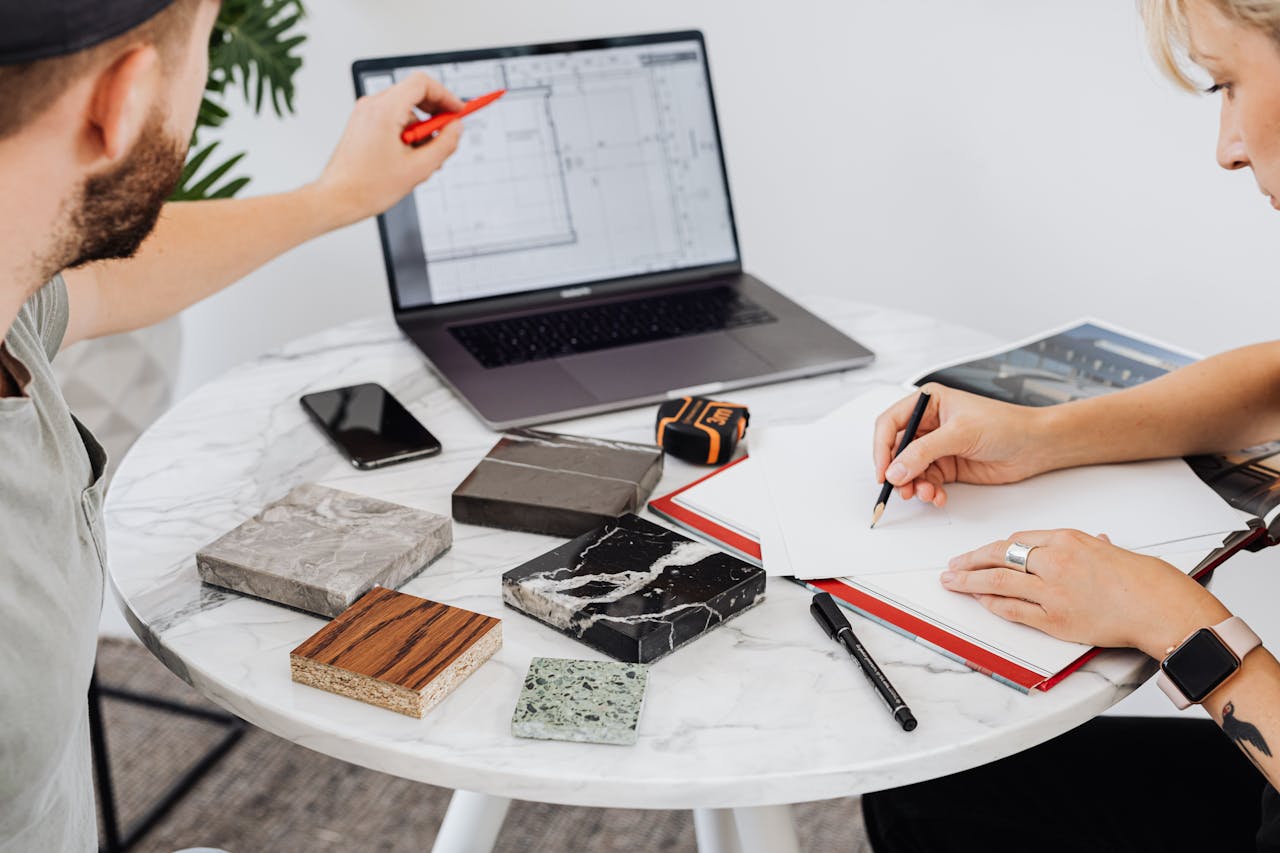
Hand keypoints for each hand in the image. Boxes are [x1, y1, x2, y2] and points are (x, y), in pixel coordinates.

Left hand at [311, 71, 464, 228]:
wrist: (337, 199)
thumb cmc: (367, 186)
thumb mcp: (418, 168)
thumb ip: (444, 144)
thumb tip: (456, 128)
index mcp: (385, 110)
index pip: (422, 83)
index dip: (445, 96)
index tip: (458, 111)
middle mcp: (372, 106)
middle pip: (414, 95)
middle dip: (435, 116)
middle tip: (446, 136)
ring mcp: (365, 114)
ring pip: (405, 110)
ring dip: (421, 130)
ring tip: (423, 158)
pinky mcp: (362, 125)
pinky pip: (392, 120)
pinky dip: (407, 134)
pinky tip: (408, 159)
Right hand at [872, 384, 1051, 505]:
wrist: (1035, 446)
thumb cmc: (1005, 425)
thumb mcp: (959, 433)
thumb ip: (923, 452)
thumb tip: (894, 470)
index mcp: (927, 402)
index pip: (890, 424)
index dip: (882, 448)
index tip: (883, 471)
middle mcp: (929, 424)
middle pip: (896, 450)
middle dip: (897, 472)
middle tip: (901, 489)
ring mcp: (937, 447)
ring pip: (910, 470)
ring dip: (913, 485)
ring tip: (924, 494)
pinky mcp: (947, 466)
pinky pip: (927, 482)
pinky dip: (929, 492)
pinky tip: (938, 496)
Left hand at [940, 529, 1230, 657]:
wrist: (1159, 606)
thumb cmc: (1143, 579)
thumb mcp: (1108, 550)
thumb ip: (1084, 547)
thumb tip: (1073, 546)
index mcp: (1067, 539)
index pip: (1018, 539)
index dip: (994, 548)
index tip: (982, 553)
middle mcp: (1055, 561)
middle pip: (999, 556)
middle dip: (970, 561)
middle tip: (952, 565)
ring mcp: (1052, 591)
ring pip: (998, 583)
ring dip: (970, 582)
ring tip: (952, 582)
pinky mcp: (1055, 619)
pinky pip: (1013, 610)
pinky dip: (993, 605)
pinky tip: (980, 601)